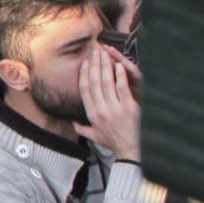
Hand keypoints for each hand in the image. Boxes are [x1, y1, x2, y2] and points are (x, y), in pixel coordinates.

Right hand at [75, 45, 142, 162]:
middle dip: (94, 65)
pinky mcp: (128, 107)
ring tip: (104, 54)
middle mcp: (101, 109)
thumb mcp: (95, 137)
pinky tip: (119, 65)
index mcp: (92, 114)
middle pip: (95, 82)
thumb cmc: (114, 143)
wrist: (131, 151)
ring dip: (105, 66)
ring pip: (107, 82)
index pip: (85, 90)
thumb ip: (82, 129)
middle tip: (94, 52)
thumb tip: (73, 124)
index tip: (85, 64)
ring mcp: (115, 108)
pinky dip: (120, 76)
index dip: (84, 75)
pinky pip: (122, 88)